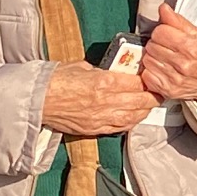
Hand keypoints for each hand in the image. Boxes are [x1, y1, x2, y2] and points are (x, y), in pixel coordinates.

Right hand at [41, 62, 156, 137]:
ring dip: (144, 111)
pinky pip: (119, 128)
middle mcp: (106, 102)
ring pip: (133, 117)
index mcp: (104, 82)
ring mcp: (101, 118)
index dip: (149, 80)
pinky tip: (134, 117)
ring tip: (149, 105)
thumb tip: (114, 70)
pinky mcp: (94, 129)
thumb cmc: (56, 80)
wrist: (37, 100)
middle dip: (153, 97)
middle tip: (159, 92)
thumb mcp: (82, 66)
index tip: (153, 77)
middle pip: (141, 101)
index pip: (138, 83)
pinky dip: (130, 122)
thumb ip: (102, 70)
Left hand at [137, 7, 196, 105]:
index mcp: (191, 47)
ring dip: (154, 57)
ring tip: (166, 58)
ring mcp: (174, 80)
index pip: (160, 32)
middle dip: (158, 43)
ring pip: (147, 60)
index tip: (168, 34)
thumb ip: (178, 21)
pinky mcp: (168, 91)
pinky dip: (152, 71)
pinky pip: (147, 76)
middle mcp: (182, 64)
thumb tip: (163, 9)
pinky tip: (163, 69)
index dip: (163, 30)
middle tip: (168, 46)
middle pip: (152, 45)